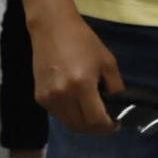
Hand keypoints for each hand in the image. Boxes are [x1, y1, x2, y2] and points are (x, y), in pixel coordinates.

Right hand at [31, 12, 124, 133]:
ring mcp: (48, 98)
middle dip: (96, 129)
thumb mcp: (107, 61)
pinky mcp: (39, 97)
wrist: (52, 29)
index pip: (96, 119)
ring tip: (94, 117)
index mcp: (82, 85)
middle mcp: (63, 96)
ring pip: (68, 123)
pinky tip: (78, 106)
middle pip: (81, 126)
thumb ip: (115, 86)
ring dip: (83, 124)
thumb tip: (117, 105)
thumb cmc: (83, 41)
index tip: (116, 124)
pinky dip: (70, 116)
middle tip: (107, 124)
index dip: (108, 126)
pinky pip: (58, 115)